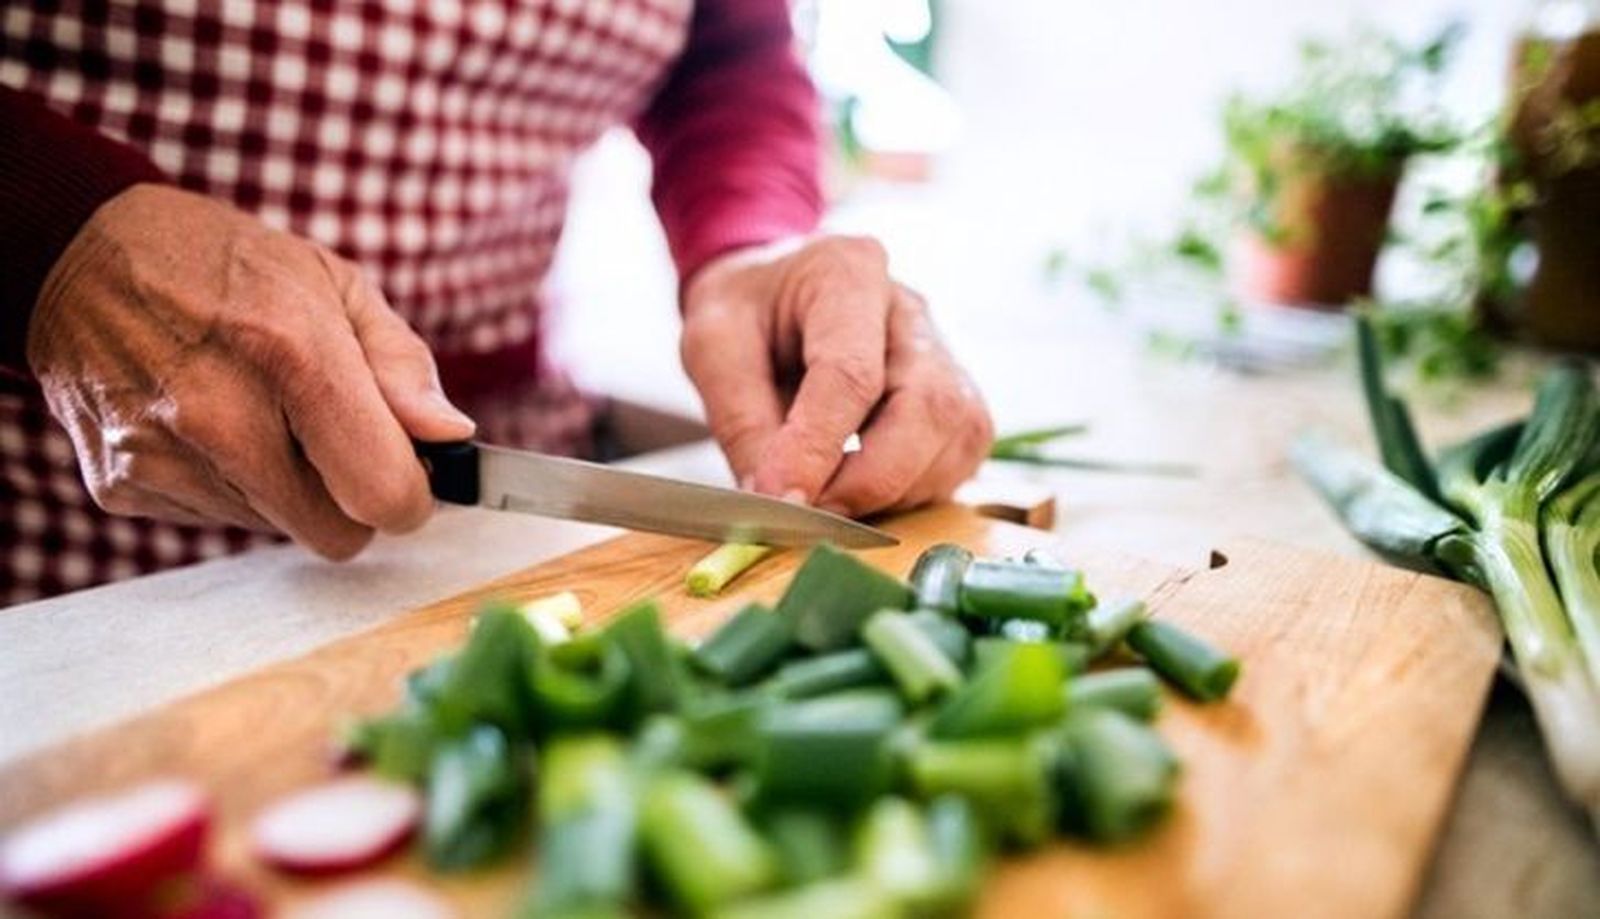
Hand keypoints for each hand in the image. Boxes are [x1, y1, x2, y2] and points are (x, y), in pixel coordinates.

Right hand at [26, 184, 473, 558]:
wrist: (80, 253)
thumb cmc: (230, 266)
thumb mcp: (335, 286)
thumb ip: (403, 367)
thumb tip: (450, 436)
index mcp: (292, 354)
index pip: (383, 493)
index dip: (411, 495)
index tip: (408, 471)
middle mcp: (220, 416)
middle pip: (336, 533)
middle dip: (351, 497)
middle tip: (333, 437)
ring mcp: (162, 458)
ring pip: (278, 530)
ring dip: (287, 488)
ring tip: (256, 411)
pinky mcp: (121, 486)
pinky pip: (217, 520)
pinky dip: (229, 485)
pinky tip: (207, 424)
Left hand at [680, 235, 992, 516]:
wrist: (774, 296)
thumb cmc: (745, 314)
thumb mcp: (713, 348)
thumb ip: (741, 421)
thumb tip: (775, 500)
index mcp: (848, 274)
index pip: (851, 373)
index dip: (817, 447)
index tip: (780, 499)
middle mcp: (912, 312)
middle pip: (927, 407)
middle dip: (871, 479)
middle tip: (809, 512)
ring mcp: (947, 356)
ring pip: (953, 441)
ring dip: (892, 491)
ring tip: (827, 496)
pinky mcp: (958, 403)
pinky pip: (956, 461)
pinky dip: (909, 492)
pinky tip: (859, 488)